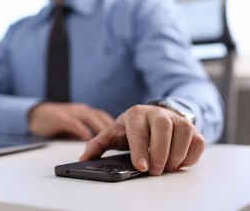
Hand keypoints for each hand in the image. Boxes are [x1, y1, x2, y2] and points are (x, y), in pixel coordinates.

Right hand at [28, 102, 114, 139]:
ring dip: (101, 130)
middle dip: (112, 129)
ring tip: (111, 141)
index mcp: (86, 112)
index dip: (116, 126)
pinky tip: (89, 139)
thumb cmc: (56, 120)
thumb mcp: (75, 124)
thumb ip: (87, 130)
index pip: (104, 118)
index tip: (125, 136)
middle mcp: (81, 110)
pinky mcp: (60, 118)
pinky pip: (74, 124)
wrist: (35, 114)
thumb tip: (100, 145)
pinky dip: (83, 131)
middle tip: (122, 140)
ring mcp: (71, 113)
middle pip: (100, 118)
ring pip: (90, 119)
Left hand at [79, 105, 204, 175]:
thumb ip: (98, 145)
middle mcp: (156, 113)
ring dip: (177, 154)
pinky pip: (198, 139)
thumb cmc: (131, 128)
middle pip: (162, 127)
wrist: (154, 115)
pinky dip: (191, 155)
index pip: (138, 130)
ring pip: (183, 131)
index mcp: (135, 113)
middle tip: (155, 171)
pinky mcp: (192, 127)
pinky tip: (180, 163)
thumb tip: (84, 158)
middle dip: (160, 152)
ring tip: (167, 168)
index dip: (140, 149)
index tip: (141, 166)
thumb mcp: (113, 133)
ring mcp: (176, 118)